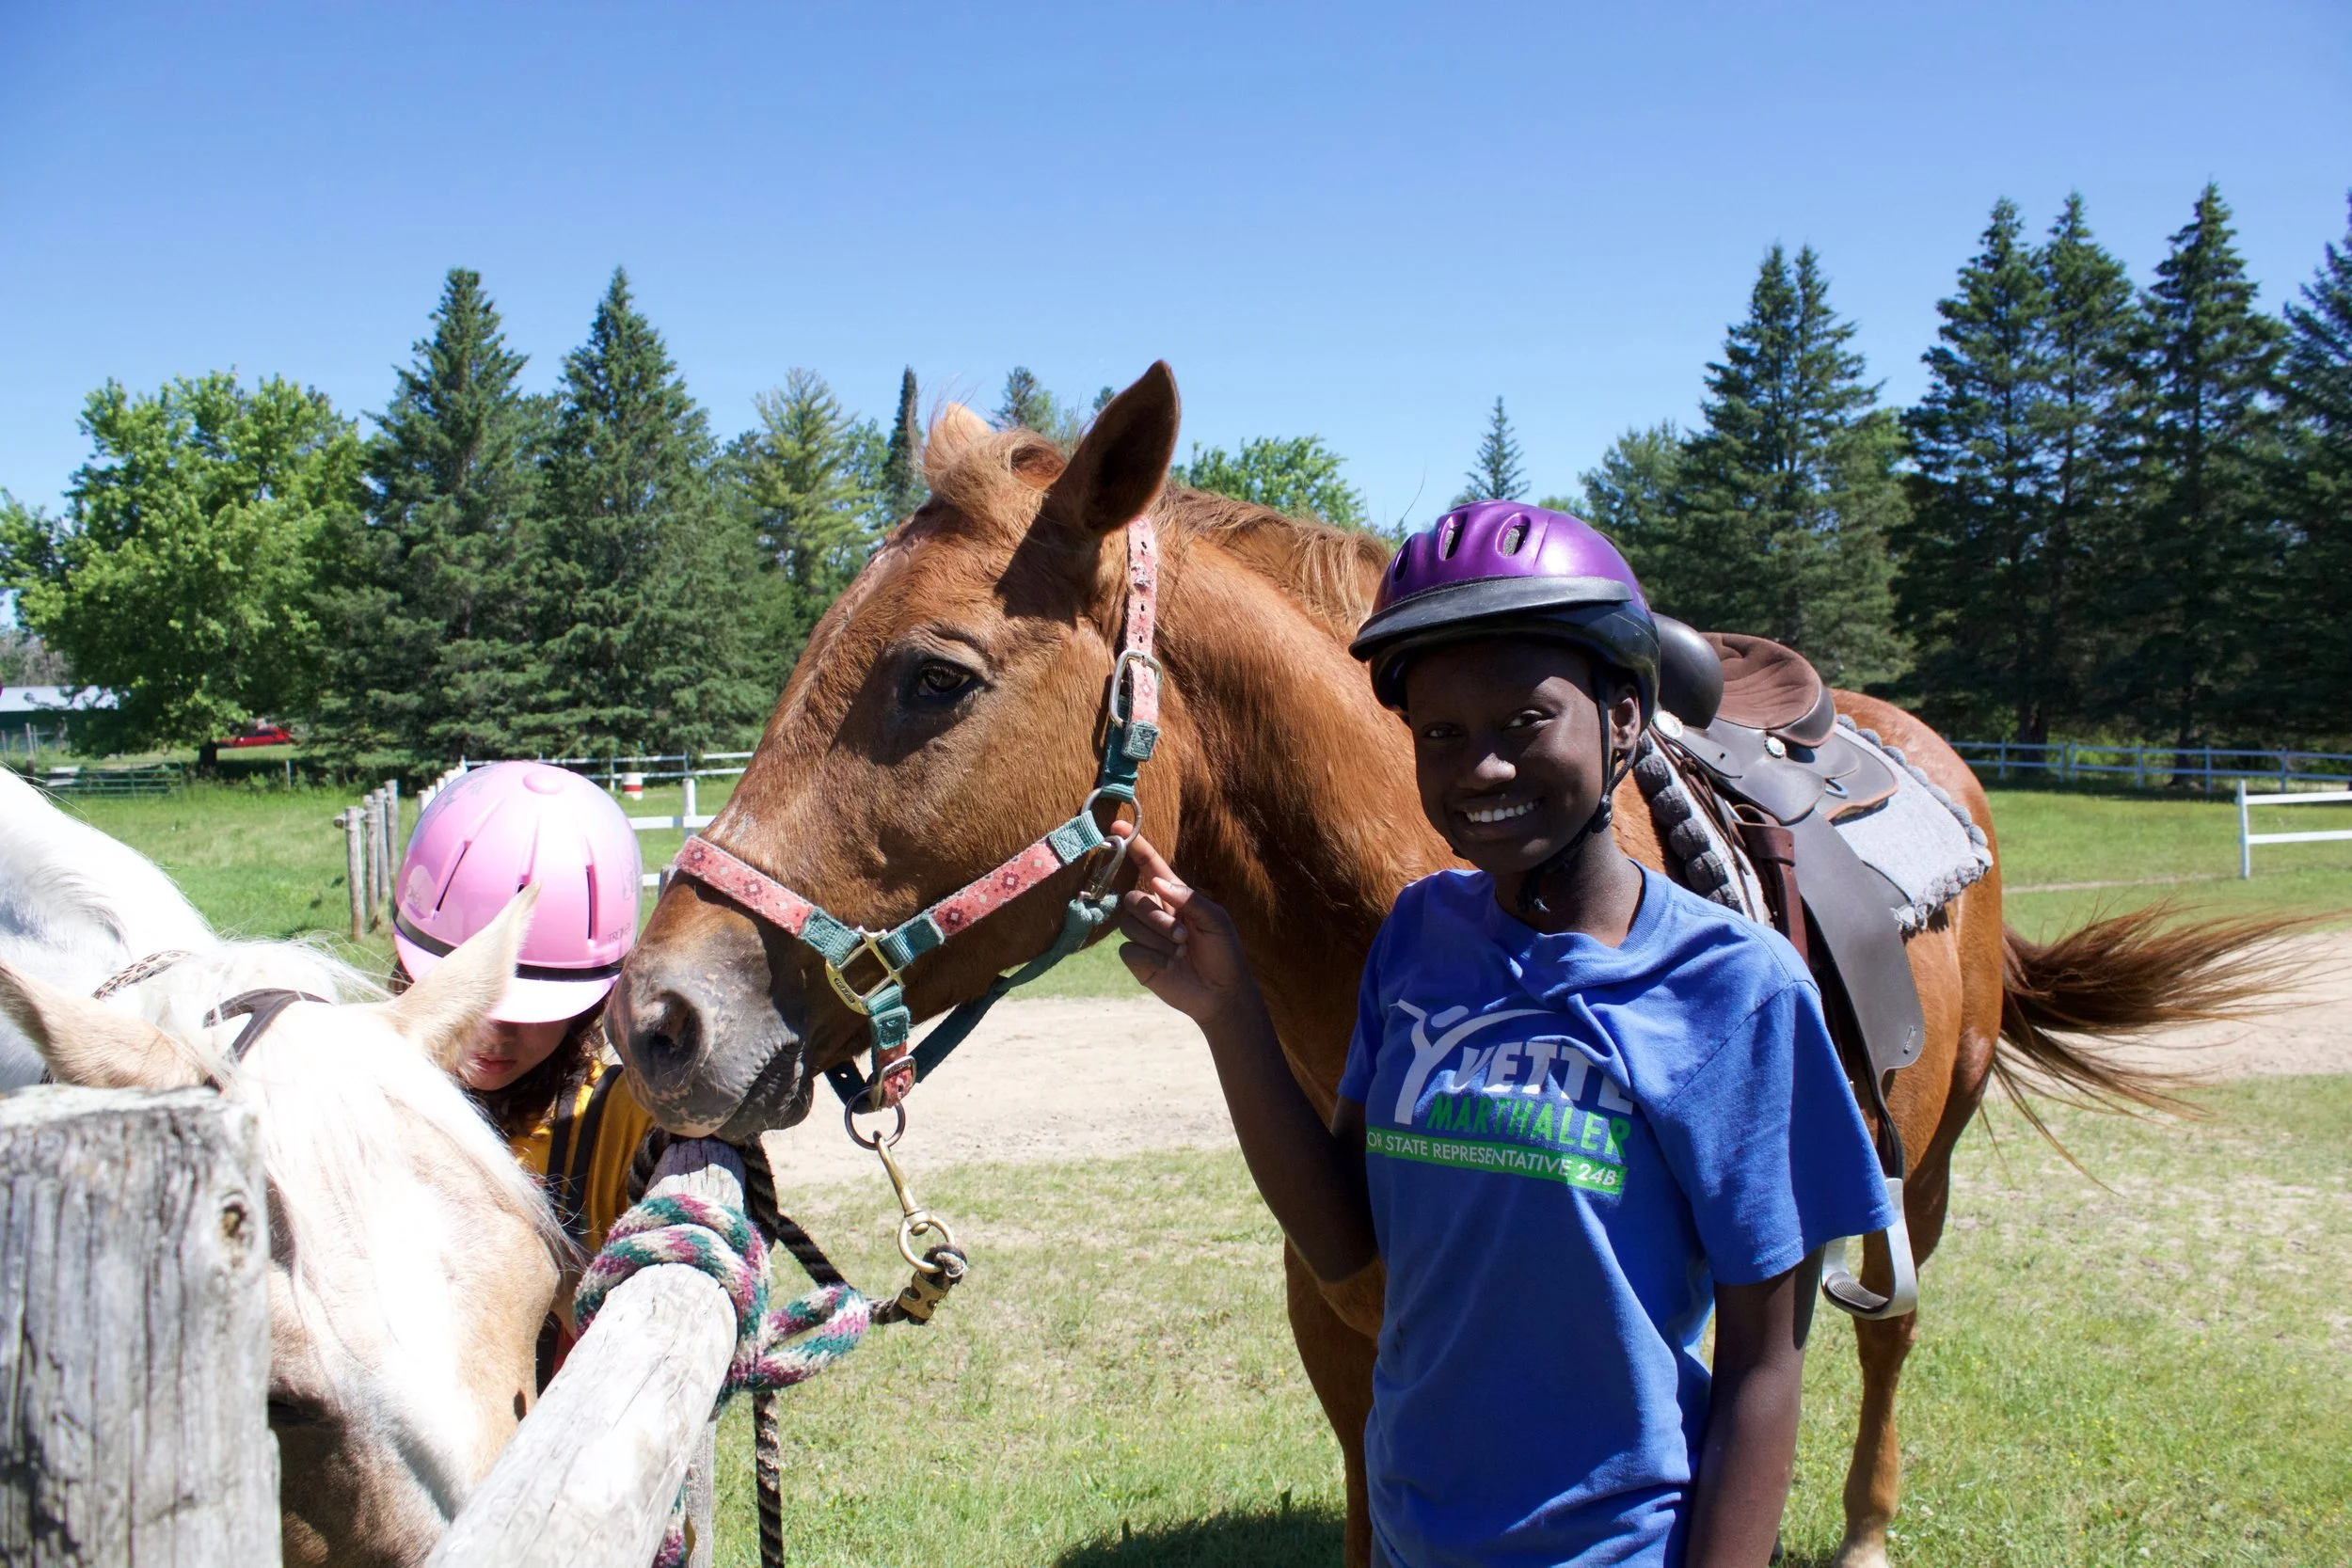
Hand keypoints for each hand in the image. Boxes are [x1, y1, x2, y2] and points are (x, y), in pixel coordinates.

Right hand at [1111, 824, 1256, 1025]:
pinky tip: (1170, 966)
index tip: (1117, 827)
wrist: (1222, 994)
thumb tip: (1156, 883)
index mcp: (1175, 897)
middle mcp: (1155, 913)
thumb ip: (1189, 899)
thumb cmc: (1225, 953)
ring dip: (1158, 940)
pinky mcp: (1138, 960)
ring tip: (1180, 953)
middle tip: (1183, 937)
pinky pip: (1128, 950)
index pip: (1150, 867)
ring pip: (1129, 925)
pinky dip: (1151, 958)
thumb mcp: (1217, 921)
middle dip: (1156, 918)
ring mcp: (1144, 936)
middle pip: (1133, 900)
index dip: (1135, 847)